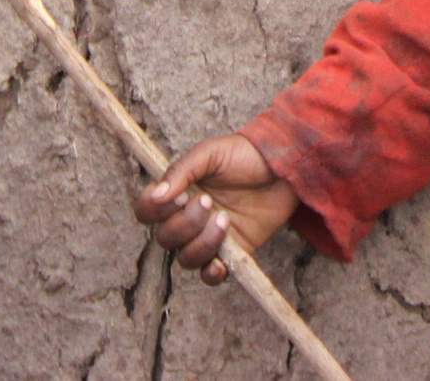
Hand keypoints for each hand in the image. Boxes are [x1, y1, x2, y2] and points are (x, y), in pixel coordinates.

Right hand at [133, 133, 299, 283]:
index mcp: (178, 193)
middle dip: (185, 223)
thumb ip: (182, 170)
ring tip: (225, 220)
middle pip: (165, 238)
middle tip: (209, 201)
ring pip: (186, 259)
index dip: (154, 210)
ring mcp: (208, 238)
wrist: (283, 168)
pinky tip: (221, 262)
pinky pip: (210, 275)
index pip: (146, 211)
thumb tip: (158, 195)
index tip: (179, 197)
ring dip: (202, 244)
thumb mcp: (211, 153)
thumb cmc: (244, 155)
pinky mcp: (231, 252)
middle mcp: (188, 219)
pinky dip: (212, 273)